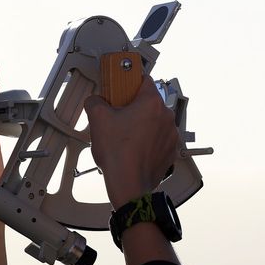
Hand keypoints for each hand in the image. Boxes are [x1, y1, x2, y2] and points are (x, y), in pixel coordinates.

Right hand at [84, 76, 177, 207]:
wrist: (130, 185)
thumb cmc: (119, 156)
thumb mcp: (98, 120)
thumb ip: (95, 102)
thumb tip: (95, 101)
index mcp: (151, 102)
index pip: (143, 79)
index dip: (129, 82)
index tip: (121, 86)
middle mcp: (166, 116)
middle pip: (148, 102)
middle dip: (133, 107)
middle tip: (118, 116)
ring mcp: (170, 134)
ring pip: (154, 121)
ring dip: (142, 125)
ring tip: (125, 136)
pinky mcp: (170, 151)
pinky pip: (158, 139)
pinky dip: (148, 141)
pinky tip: (134, 148)